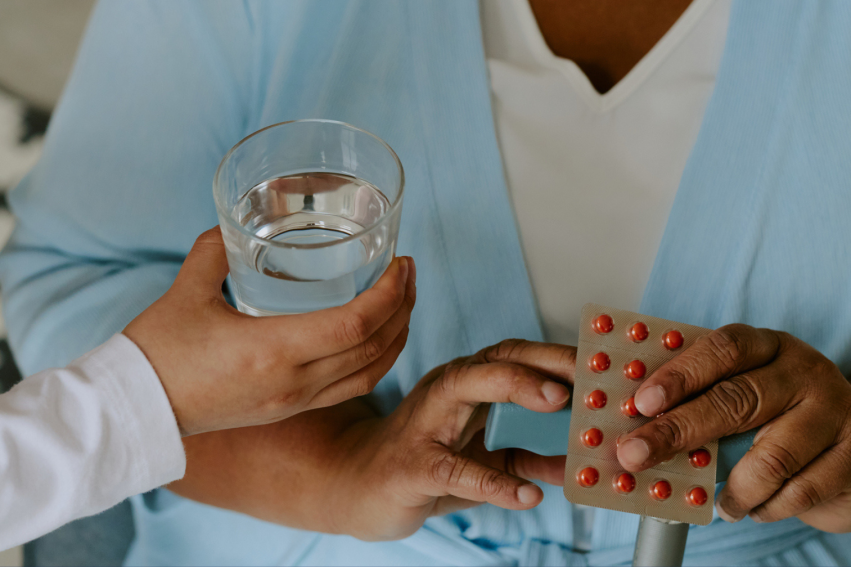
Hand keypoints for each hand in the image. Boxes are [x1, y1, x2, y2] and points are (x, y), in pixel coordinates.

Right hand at [123, 227, 415, 435]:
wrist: (136, 410)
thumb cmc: (157, 351)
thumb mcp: (187, 290)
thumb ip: (215, 250)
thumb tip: (233, 225)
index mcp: (273, 350)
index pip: (354, 325)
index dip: (389, 294)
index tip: (401, 265)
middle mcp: (294, 381)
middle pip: (374, 348)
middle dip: (403, 308)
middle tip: (409, 273)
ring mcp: (295, 400)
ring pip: (369, 373)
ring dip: (397, 337)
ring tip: (404, 302)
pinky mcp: (289, 408)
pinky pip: (351, 388)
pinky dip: (377, 361)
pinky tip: (378, 340)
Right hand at [327, 340, 573, 540]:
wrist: (363, 486)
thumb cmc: (426, 463)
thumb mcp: (487, 457)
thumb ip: (528, 453)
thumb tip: (578, 458)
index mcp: (466, 384)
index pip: (513, 356)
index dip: (554, 355)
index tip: (598, 362)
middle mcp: (445, 392)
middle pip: (493, 360)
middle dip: (539, 361)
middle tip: (583, 374)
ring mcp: (425, 424)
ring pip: (465, 390)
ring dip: (514, 390)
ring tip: (557, 403)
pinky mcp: (413, 465)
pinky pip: (454, 469)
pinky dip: (493, 481)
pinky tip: (526, 495)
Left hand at [615, 324, 850, 532]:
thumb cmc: (779, 413)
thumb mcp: (742, 389)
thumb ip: (696, 398)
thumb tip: (631, 425)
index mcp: (767, 346)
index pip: (722, 349)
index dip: (679, 374)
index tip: (641, 402)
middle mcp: (802, 372)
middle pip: (737, 400)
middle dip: (678, 430)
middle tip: (637, 452)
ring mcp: (833, 413)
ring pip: (771, 457)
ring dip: (735, 487)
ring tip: (720, 503)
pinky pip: (800, 491)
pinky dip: (767, 507)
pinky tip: (753, 508)